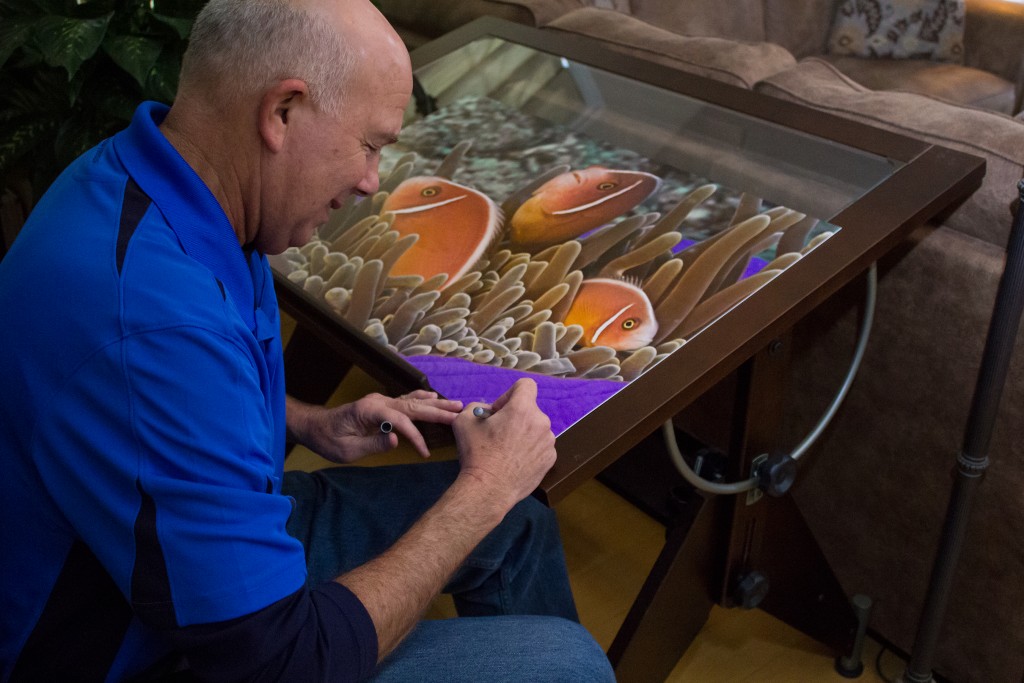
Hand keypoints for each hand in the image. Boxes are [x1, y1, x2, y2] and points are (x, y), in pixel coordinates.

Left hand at [287, 391, 461, 463]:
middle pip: (413, 406)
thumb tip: (397, 439)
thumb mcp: (348, 449)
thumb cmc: (329, 440)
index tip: (425, 453)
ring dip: (435, 403)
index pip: (401, 422)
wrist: (315, 426)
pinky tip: (433, 397)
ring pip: (413, 401)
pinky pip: (406, 400)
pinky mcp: (381, 404)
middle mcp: (378, 401)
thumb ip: (374, 443)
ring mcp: (381, 400)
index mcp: (370, 410)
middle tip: (460, 413)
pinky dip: (422, 398)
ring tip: (456, 405)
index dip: (415, 437)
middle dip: (438, 410)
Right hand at [451, 378, 555, 509]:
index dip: (509, 394)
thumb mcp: (464, 421)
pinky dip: (530, 451)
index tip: (498, 411)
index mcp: (522, 408)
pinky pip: (540, 447)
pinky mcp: (550, 460)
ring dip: (523, 434)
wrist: (489, 488)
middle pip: (530, 410)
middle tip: (498, 434)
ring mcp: (549, 442)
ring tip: (506, 451)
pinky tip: (515, 463)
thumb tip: (489, 412)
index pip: (526, 385)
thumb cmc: (476, 453)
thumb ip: (476, 407)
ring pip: (536, 429)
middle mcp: (541, 422)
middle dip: (515, 417)